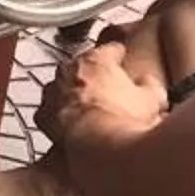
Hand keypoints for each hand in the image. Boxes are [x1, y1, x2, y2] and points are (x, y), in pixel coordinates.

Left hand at [38, 38, 167, 146]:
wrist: (99, 146)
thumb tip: (149, 82)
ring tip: (90, 109)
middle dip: (93, 75)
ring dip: (73, 95)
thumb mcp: (151, 100)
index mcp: (95, 61)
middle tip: (108, 87)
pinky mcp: (43, 116)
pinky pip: (50, 113)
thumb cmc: (124, 119)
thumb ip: (150, 86)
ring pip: (62, 87)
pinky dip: (59, 117)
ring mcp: (52, 92)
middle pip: (82, 66)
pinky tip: (70, 127)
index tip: (122, 56)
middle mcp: (68, 71)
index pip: (109, 49)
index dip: (118, 54)